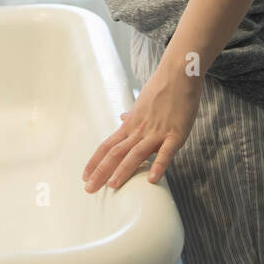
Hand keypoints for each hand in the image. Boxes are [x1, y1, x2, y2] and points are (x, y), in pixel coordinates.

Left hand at [81, 59, 202, 193]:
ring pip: (136, 154)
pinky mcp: (176, 133)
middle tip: (89, 189)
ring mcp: (157, 132)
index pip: (107, 146)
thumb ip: (132, 115)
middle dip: (101, 172)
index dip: (95, 162)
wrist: (178, 73)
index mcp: (130, 124)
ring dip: (123, 170)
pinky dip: (158, 165)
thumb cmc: (161, 88)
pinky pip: (166, 152)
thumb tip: (121, 117)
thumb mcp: (141, 102)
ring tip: (112, 186)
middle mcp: (139, 130)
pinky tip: (151, 179)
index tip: (85, 177)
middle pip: (116, 153)